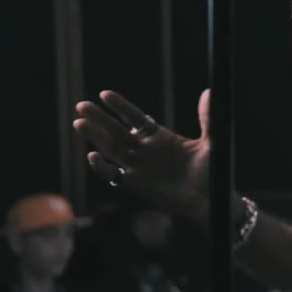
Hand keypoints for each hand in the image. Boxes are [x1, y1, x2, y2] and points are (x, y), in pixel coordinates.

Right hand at [72, 89, 210, 218]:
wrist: (212, 200)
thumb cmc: (212, 171)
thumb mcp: (211, 142)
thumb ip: (207, 118)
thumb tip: (209, 91)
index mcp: (160, 137)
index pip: (136, 118)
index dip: (121, 107)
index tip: (105, 94)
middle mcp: (146, 150)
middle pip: (117, 131)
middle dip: (100, 118)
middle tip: (82, 105)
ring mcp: (139, 167)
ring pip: (112, 149)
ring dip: (96, 137)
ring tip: (79, 123)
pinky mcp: (137, 185)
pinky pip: (115, 175)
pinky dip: (103, 167)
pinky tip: (93, 156)